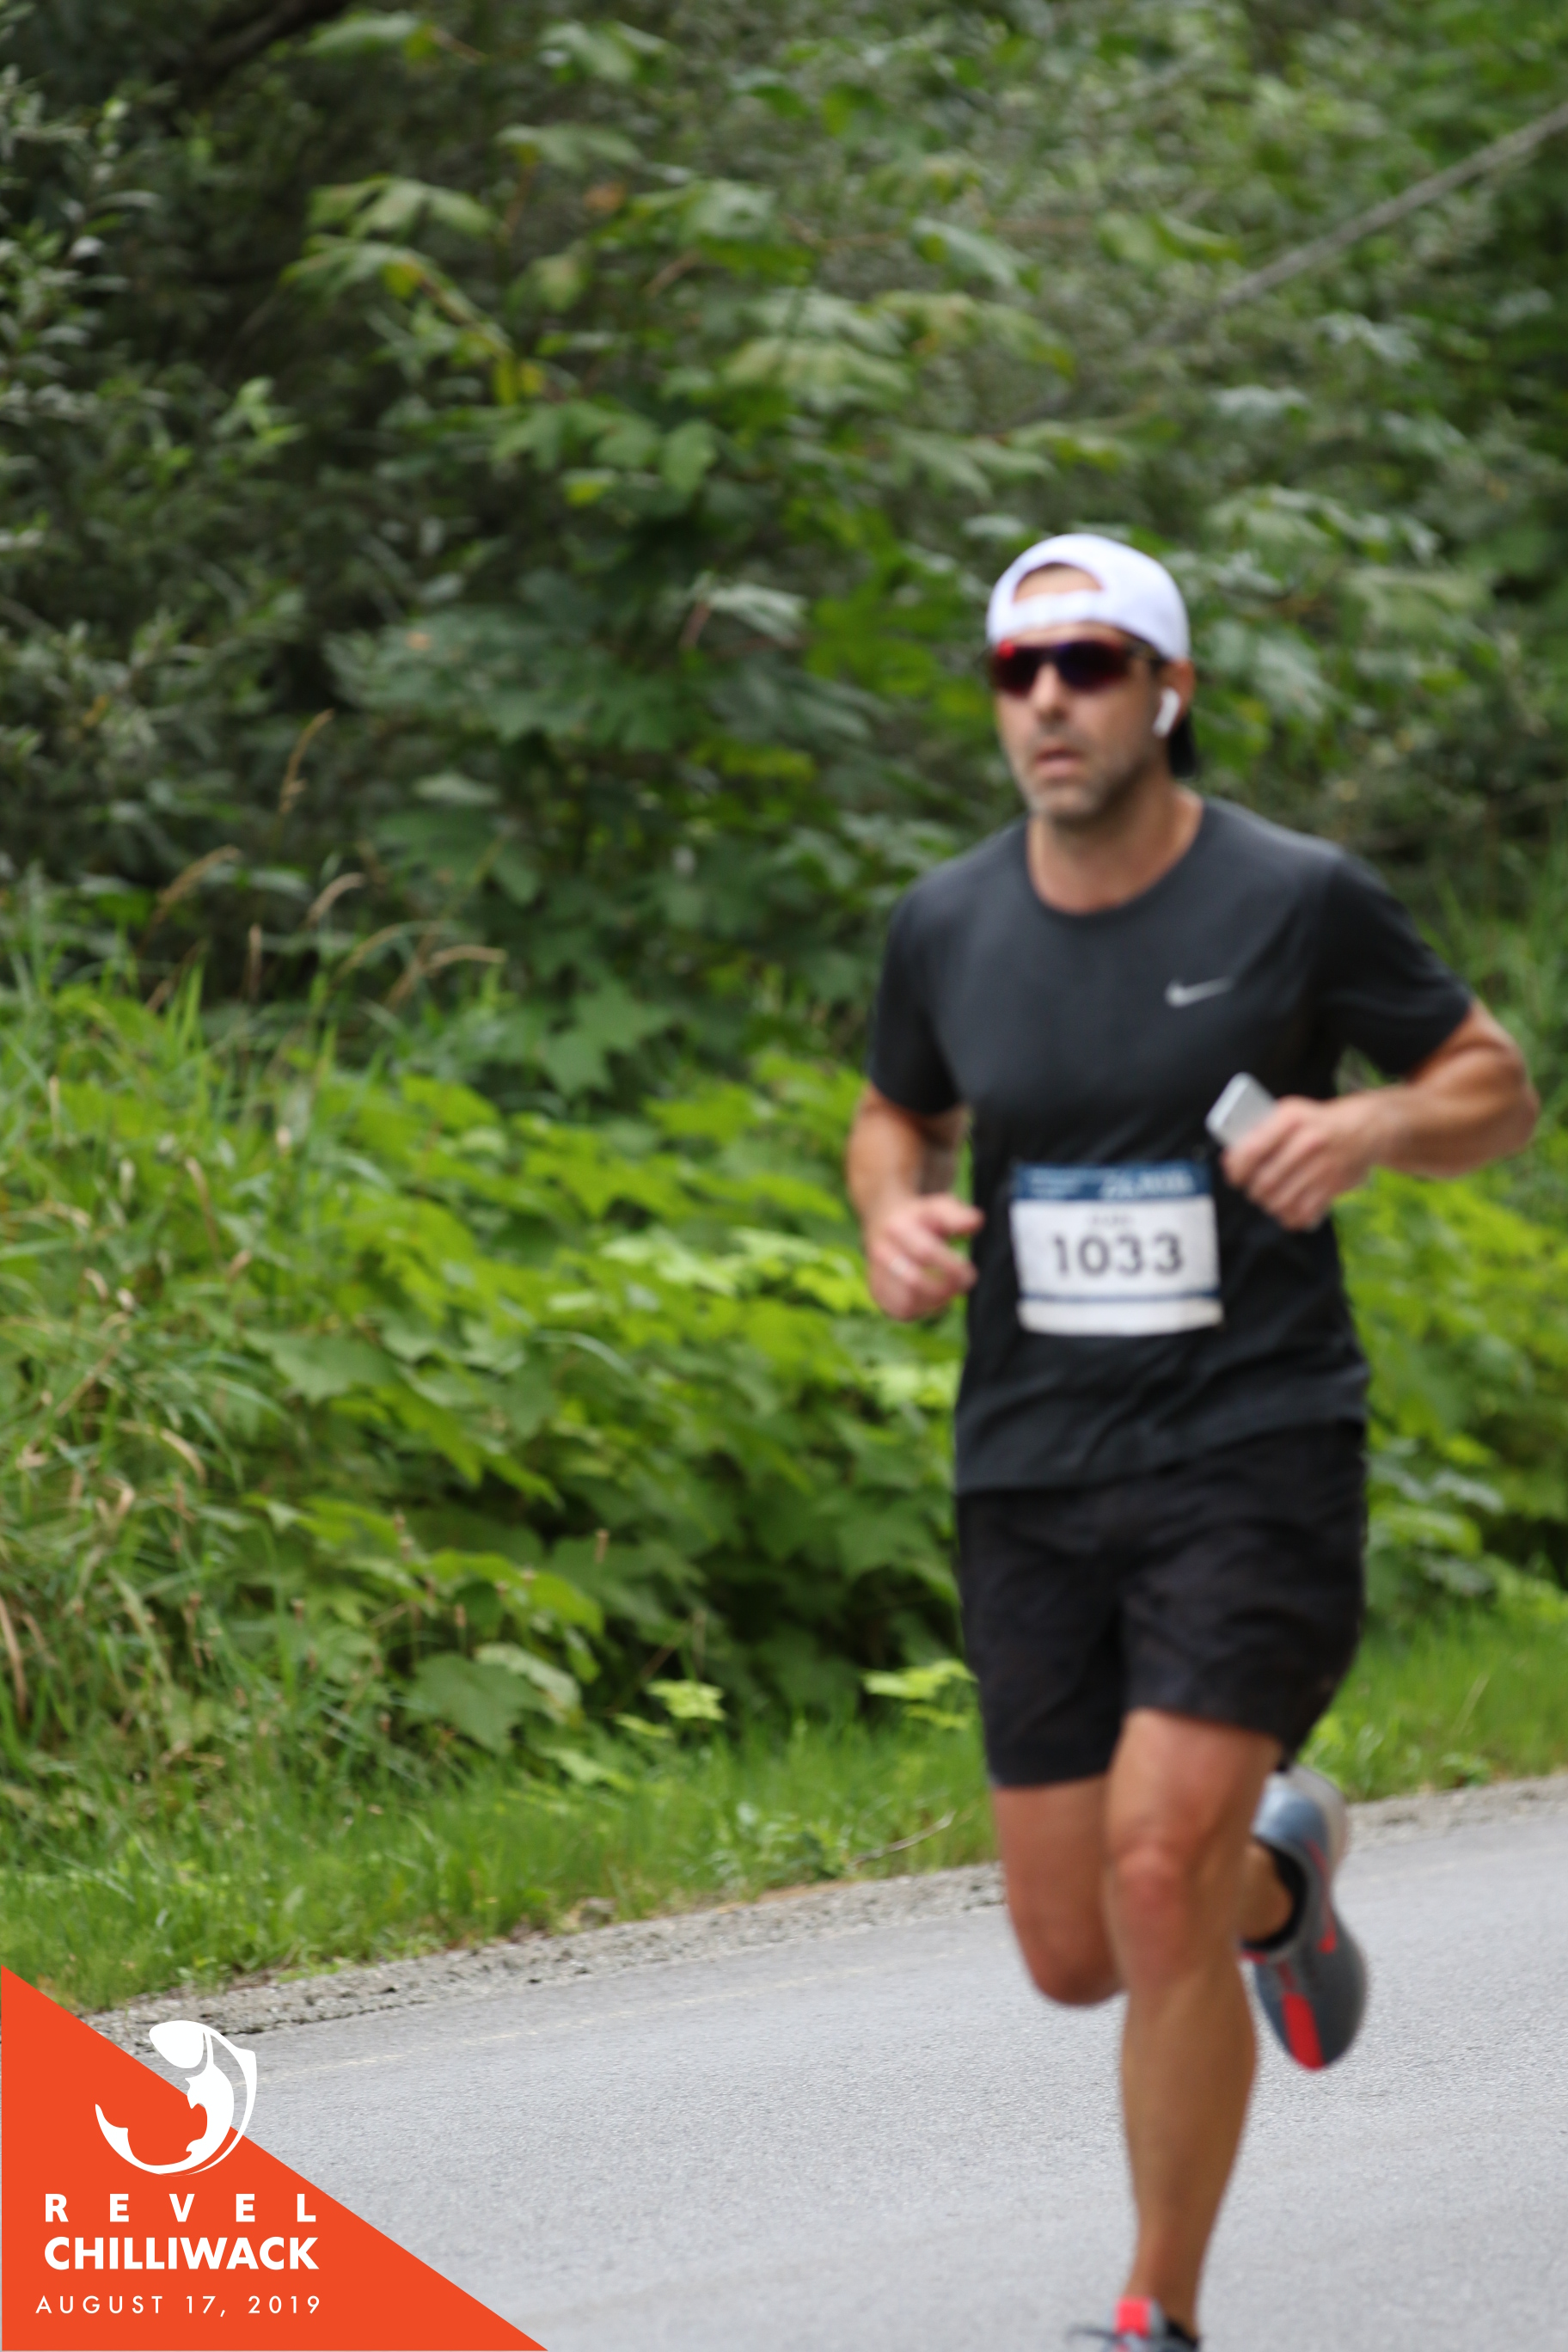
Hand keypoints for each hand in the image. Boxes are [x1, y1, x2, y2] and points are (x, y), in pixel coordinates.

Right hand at [864, 1193, 983, 1319]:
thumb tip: (976, 1222)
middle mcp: (881, 1252)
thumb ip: (957, 1215)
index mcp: (897, 1228)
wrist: (884, 1222)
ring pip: (906, 1302)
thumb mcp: (938, 1207)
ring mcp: (876, 1274)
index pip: (925, 1253)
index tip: (969, 1272)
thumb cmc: (920, 1218)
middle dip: (945, 1289)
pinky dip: (922, 1310)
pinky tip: (934, 1299)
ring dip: (934, 1302)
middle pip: (913, 1281)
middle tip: (963, 1284)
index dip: (951, 1268)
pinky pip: (901, 1311)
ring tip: (949, 1291)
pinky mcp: (877, 1292)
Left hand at [1222, 1094, 1386, 1230]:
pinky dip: (1290, 1217)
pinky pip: (1302, 1212)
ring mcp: (1323, 1165)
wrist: (1366, 1128)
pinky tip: (1288, 1210)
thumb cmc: (1317, 1123)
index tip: (1234, 1176)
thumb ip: (1262, 1132)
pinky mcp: (1334, 1185)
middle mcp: (1307, 1141)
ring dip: (1270, 1205)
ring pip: (1281, 1201)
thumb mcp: (1290, 1113)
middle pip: (1264, 1182)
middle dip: (1253, 1191)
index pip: (1251, 1150)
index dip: (1236, 1169)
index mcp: (1290, 1118)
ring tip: (1270, 1199)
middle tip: (1254, 1190)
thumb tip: (1233, 1160)